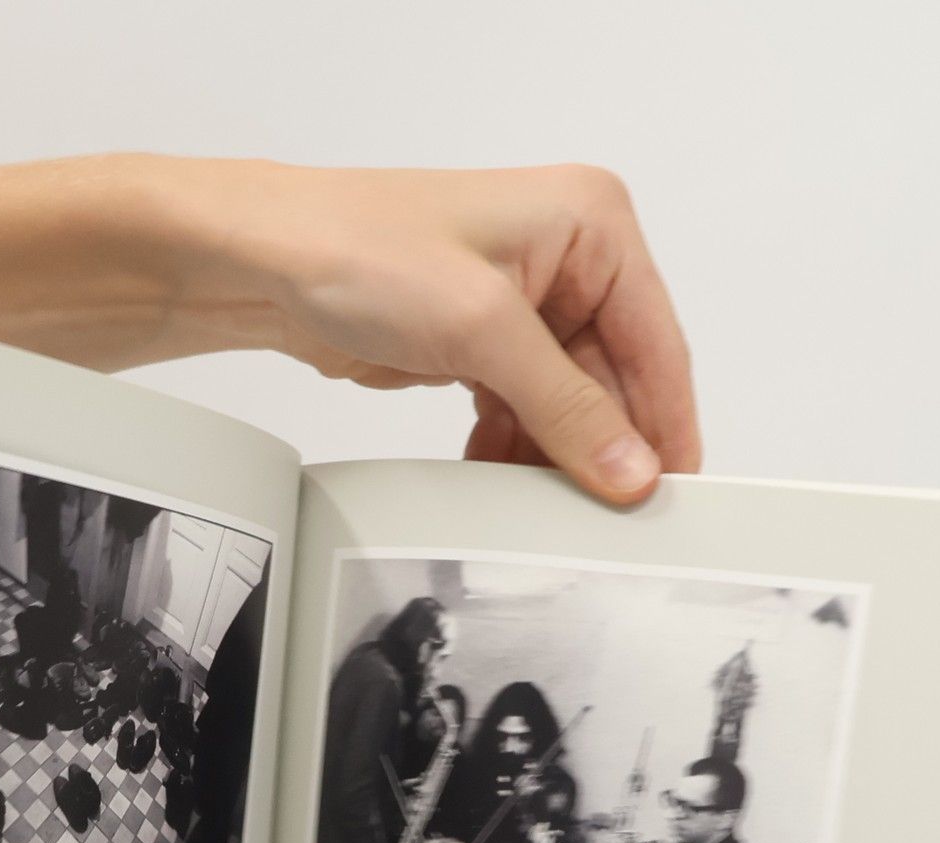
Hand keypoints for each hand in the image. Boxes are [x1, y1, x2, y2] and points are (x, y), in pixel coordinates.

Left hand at [188, 161, 699, 501]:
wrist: (267, 263)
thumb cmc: (363, 249)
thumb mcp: (482, 328)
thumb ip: (565, 405)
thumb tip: (628, 469)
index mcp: (592, 224)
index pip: (656, 342)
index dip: (665, 425)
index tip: (672, 495)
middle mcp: (568, 259)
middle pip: (614, 380)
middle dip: (604, 449)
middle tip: (611, 520)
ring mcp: (524, 306)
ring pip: (568, 404)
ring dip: (556, 457)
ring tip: (551, 510)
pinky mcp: (482, 344)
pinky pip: (524, 411)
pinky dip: (516, 450)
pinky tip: (504, 483)